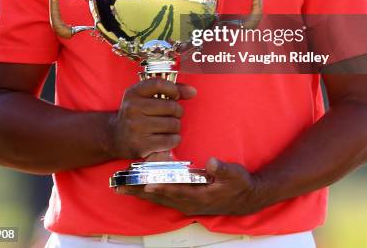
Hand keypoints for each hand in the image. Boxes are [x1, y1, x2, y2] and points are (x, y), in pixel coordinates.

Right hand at [113, 78, 196, 159]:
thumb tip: (193, 91)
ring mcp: (136, 127)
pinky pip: (170, 141)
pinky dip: (174, 139)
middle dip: (177, 112)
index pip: (158, 84)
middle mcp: (132, 108)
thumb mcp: (146, 97)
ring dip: (175, 127)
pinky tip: (167, 138)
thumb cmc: (137, 114)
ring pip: (173, 124)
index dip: (173, 89)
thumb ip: (170, 90)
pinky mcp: (141, 145)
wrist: (116, 136)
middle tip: (171, 115)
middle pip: (171, 106)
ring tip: (167, 127)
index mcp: (133, 93)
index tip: (175, 96)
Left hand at [116, 157, 262, 215]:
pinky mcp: (185, 200)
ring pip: (159, 199)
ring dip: (140, 193)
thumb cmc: (238, 185)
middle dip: (140, 191)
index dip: (161, 187)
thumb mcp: (234, 174)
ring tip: (122, 187)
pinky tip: (139, 188)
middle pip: (160, 197)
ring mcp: (186, 203)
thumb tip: (211, 162)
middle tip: (120, 186)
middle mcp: (189, 202)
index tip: (146, 184)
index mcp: (199, 196)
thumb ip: (222, 169)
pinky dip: (149, 193)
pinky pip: (163, 197)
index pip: (176, 191)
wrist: (245, 198)